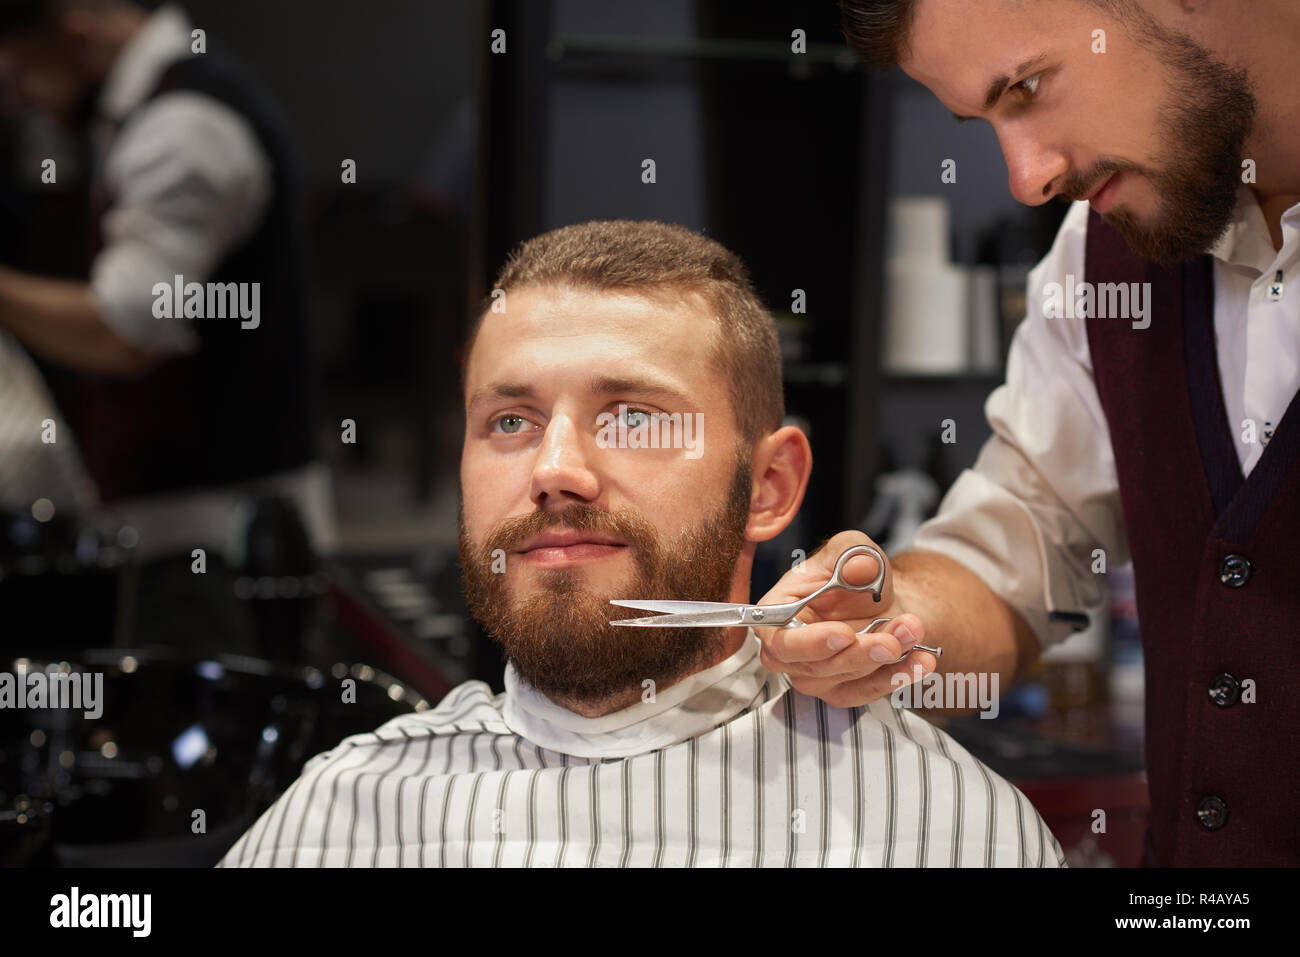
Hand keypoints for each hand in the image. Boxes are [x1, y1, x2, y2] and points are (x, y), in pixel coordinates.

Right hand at [754, 530, 936, 707]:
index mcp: (776, 614)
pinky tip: (922, 659)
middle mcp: (789, 651)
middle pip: (816, 666)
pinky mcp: (844, 690)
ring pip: (846, 679)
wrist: (881, 598)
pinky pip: (869, 691)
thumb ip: (851, 552)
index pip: (780, 640)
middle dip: (859, 652)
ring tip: (914, 630)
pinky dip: (899, 675)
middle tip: (893, 638)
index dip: (809, 642)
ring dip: (886, 660)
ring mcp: (815, 676)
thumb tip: (858, 568)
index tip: (844, 634)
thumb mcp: (853, 548)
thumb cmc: (854, 574)